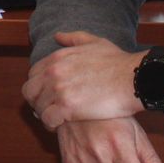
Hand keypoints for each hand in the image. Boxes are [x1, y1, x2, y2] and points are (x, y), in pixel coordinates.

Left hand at [24, 31, 145, 128]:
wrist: (133, 78)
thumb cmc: (118, 62)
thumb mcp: (94, 42)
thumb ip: (73, 38)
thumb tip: (57, 36)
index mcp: (57, 57)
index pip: (33, 74)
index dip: (39, 86)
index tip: (47, 95)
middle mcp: (53, 72)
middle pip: (30, 91)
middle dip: (36, 101)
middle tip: (48, 109)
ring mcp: (58, 89)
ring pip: (37, 106)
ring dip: (44, 114)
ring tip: (55, 120)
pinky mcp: (67, 107)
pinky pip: (47, 119)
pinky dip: (51, 124)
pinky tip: (60, 126)